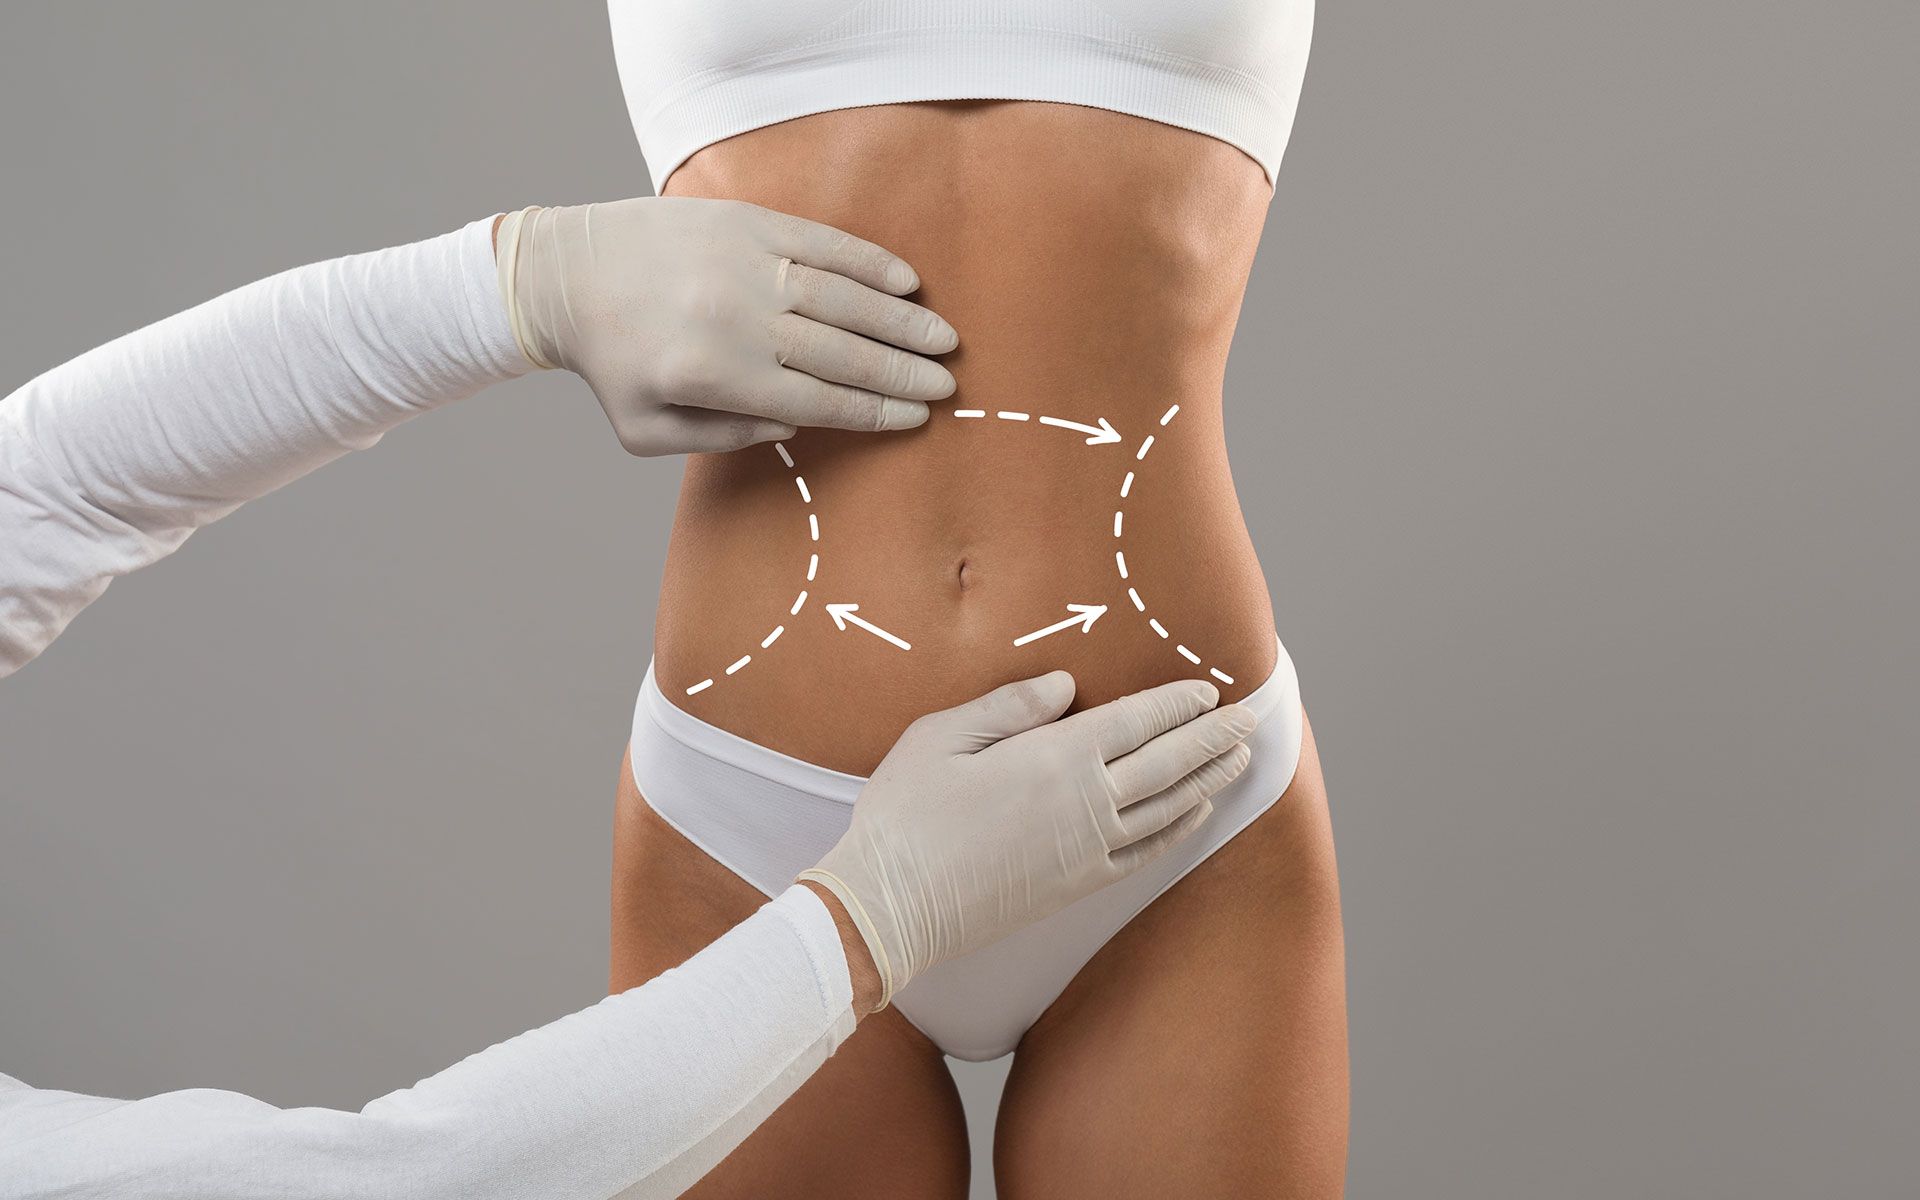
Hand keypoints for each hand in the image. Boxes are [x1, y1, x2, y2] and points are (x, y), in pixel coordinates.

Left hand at [496, 199, 957, 454]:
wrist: (566, 271)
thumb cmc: (612, 362)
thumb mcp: (647, 430)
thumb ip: (722, 437)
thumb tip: (795, 422)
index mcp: (712, 374)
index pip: (815, 398)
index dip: (872, 410)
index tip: (915, 417)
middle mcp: (734, 317)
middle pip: (839, 350)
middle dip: (900, 370)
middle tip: (947, 383)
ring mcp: (742, 262)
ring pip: (839, 296)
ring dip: (898, 320)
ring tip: (941, 339)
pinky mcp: (743, 221)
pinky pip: (819, 242)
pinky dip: (866, 262)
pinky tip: (904, 281)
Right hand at [799, 673, 1257, 1009]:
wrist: (892, 906)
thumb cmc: (905, 814)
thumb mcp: (941, 736)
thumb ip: (1009, 705)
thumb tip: (1067, 684)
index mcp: (1054, 757)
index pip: (1136, 721)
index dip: (1177, 704)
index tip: (1208, 689)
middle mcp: (1086, 803)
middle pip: (1167, 763)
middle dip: (1212, 738)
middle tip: (1248, 719)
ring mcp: (1087, 849)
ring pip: (1167, 808)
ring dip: (1208, 780)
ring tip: (1238, 760)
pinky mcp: (1077, 885)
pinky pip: (1145, 853)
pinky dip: (1178, 830)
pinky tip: (1194, 814)